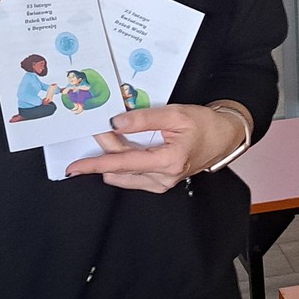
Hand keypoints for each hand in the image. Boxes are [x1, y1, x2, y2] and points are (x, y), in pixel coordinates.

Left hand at [64, 102, 246, 192]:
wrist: (224, 137)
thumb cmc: (204, 125)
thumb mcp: (175, 114)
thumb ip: (143, 119)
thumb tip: (115, 123)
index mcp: (168, 161)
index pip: (122, 163)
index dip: (95, 164)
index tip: (74, 167)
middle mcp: (162, 178)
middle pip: (119, 168)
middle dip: (106, 149)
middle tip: (101, 126)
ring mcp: (161, 184)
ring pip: (123, 174)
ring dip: (114, 156)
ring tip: (117, 134)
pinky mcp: (159, 184)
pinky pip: (131, 176)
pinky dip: (123, 162)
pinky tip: (127, 146)